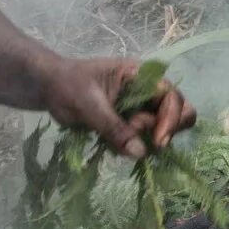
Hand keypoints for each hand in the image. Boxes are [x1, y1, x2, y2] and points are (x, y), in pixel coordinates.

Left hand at [38, 56, 193, 158]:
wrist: (49, 87)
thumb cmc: (68, 85)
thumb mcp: (90, 105)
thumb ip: (114, 128)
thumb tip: (141, 153)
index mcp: (141, 76)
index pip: (172, 96)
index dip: (171, 119)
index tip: (158, 141)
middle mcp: (147, 91)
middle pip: (180, 110)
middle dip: (167, 129)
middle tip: (148, 142)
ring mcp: (141, 107)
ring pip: (165, 127)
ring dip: (150, 139)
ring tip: (124, 139)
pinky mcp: (131, 123)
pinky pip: (145, 138)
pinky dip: (138, 146)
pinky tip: (117, 144)